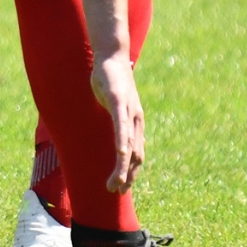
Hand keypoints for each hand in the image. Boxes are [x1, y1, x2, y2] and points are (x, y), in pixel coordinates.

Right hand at [90, 52, 144, 191]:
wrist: (111, 55)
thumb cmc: (110, 79)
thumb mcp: (112, 104)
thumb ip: (114, 119)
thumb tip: (112, 129)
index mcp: (135, 123)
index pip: (136, 154)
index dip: (130, 172)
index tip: (120, 187)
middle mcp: (136, 120)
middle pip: (136, 156)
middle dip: (127, 176)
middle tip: (115, 191)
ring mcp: (129, 111)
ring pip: (129, 146)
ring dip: (123, 168)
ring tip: (114, 184)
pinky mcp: (119, 101)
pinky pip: (121, 127)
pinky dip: (122, 143)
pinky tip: (119, 156)